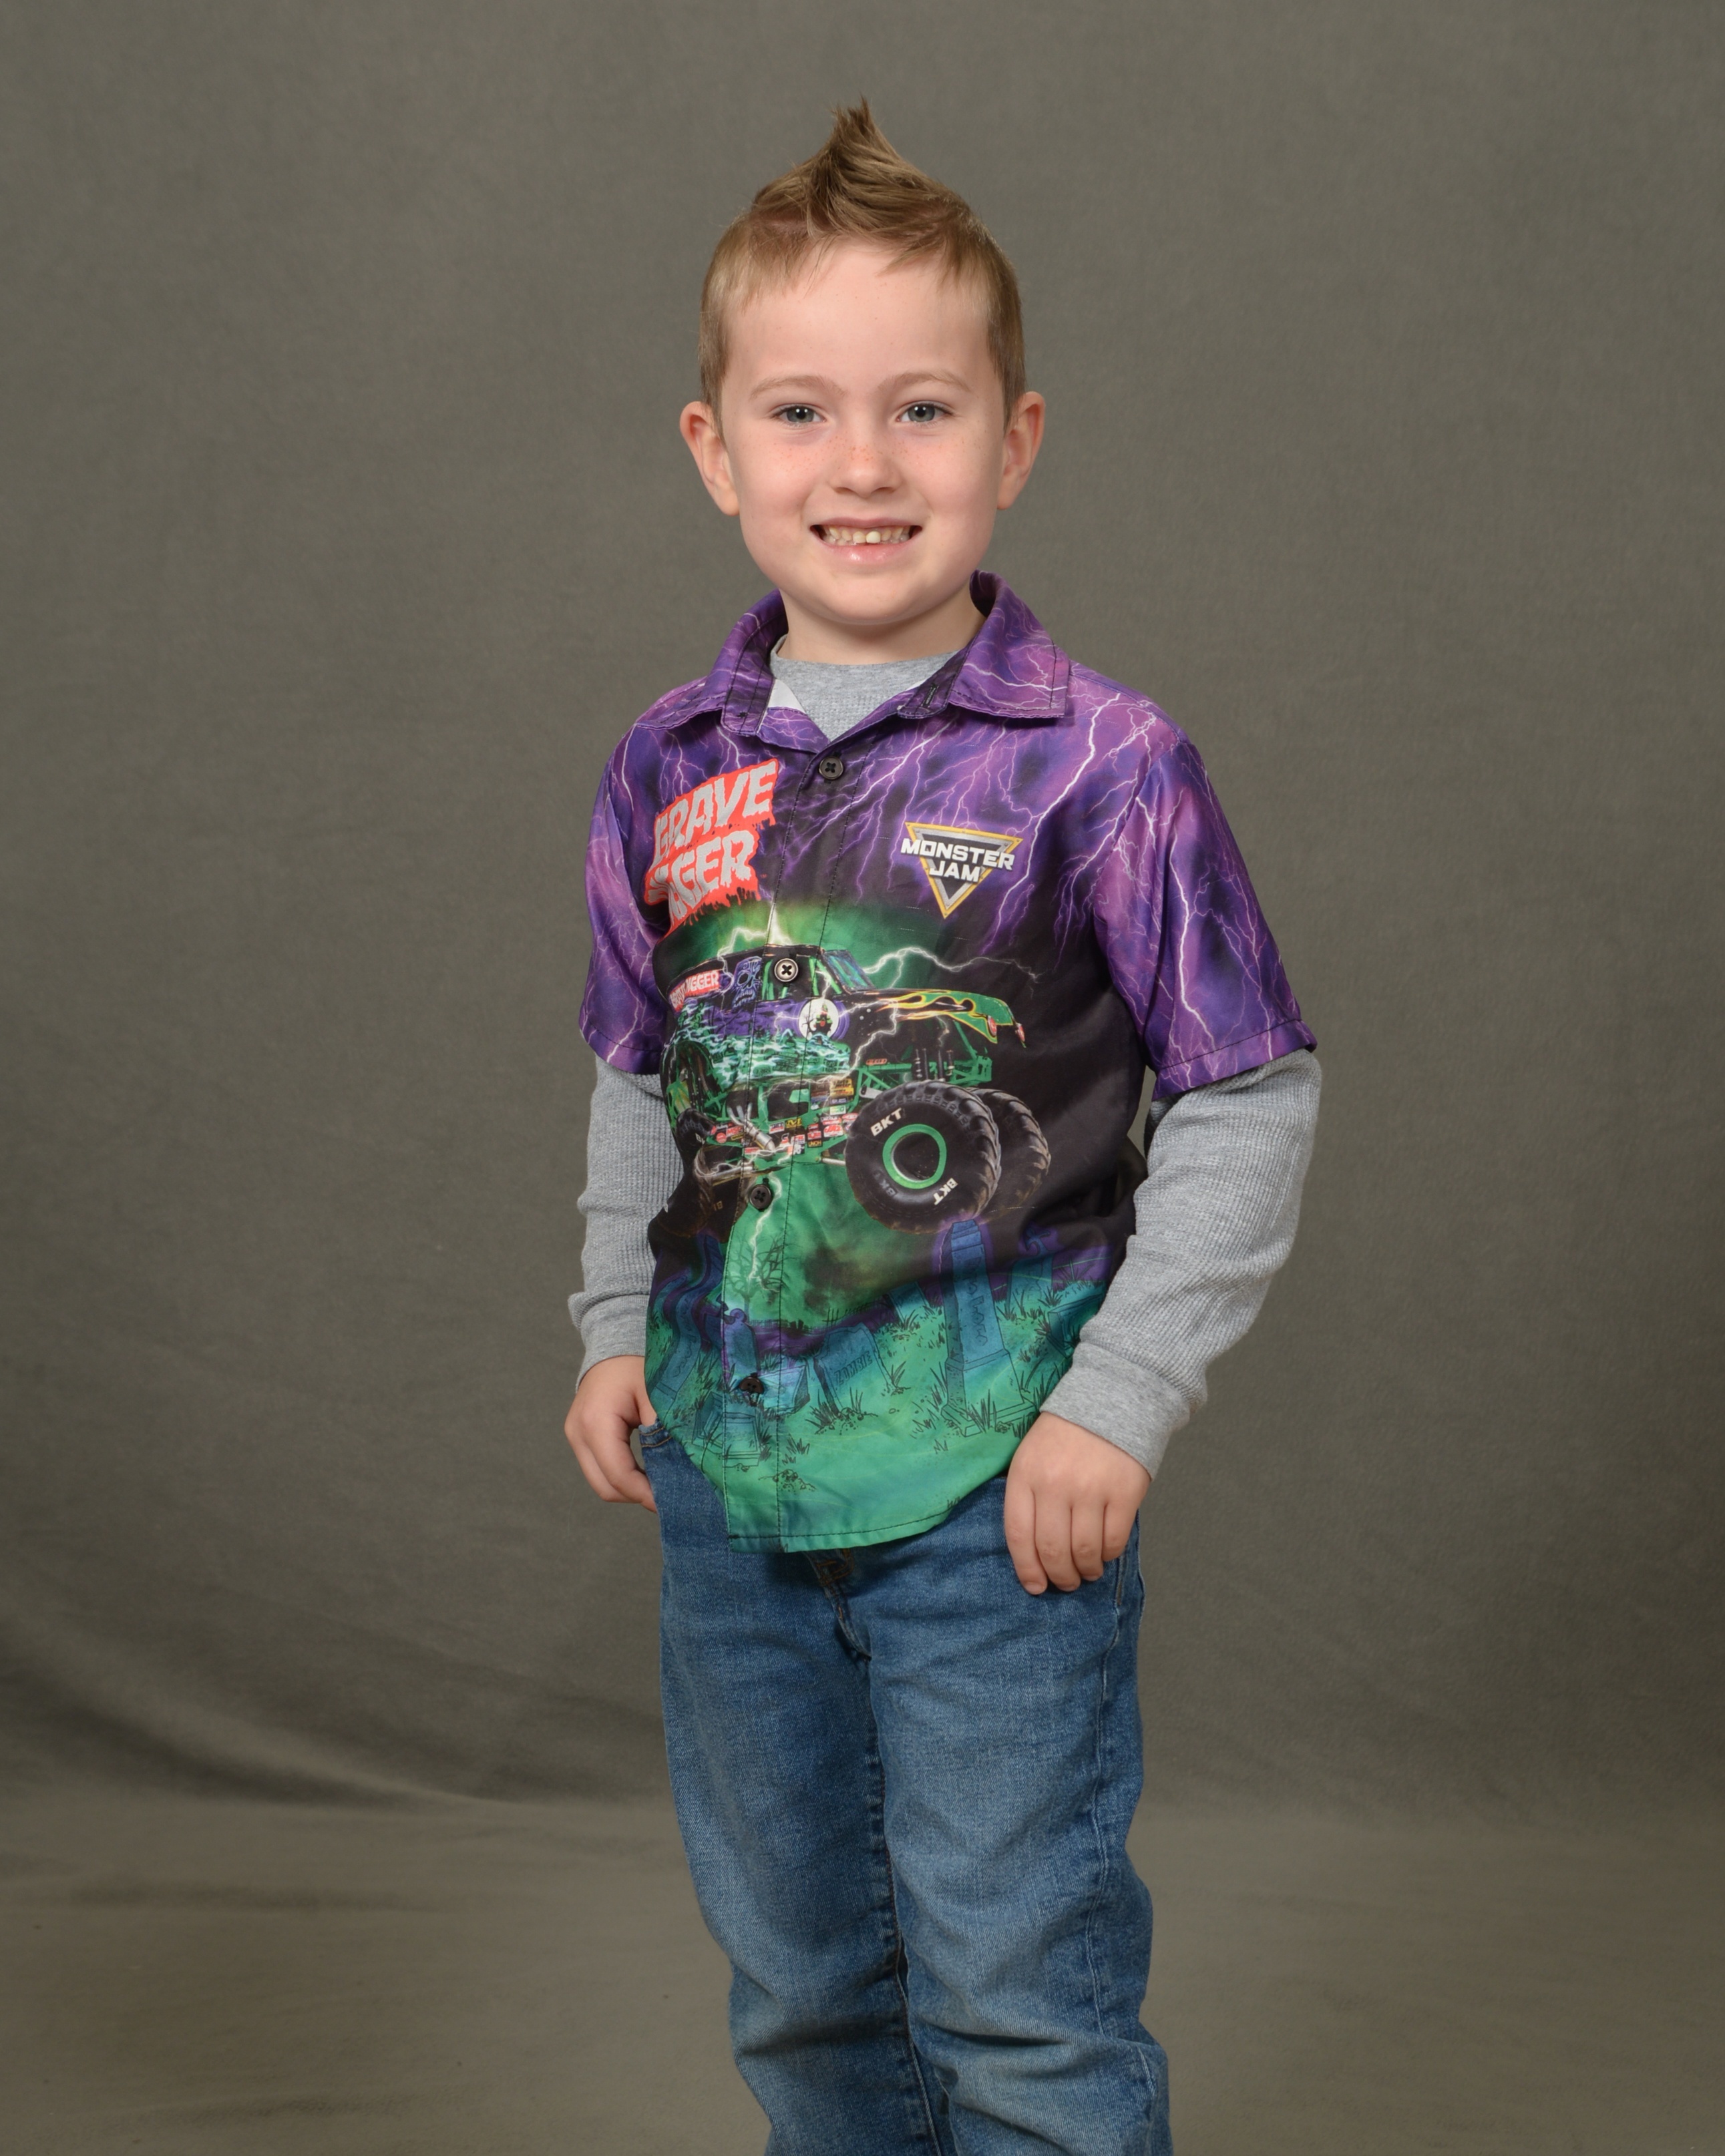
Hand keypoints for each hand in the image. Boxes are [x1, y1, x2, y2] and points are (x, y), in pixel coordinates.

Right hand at [564, 1355, 658, 1512]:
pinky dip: (624, 1476)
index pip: (619, 1475)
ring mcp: (575, 1437)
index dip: (646, 1494)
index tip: (673, 1502)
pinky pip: (601, 1469)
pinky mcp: (580, 1438)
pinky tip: (648, 1473)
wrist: (614, 1346)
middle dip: (637, 1495)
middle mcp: (578, 1433)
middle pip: (606, 1487)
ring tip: (662, 1484)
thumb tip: (675, 1475)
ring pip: (602, 1482)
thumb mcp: (656, 1395)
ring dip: (631, 1488)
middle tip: (670, 1496)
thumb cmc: (638, 1365)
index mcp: (596, 1422)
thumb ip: (662, 1433)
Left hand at [1003, 1411, 1149, 1594]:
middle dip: (1058, 1576)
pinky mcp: (1124, 1493)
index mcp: (1025, 1474)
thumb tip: (1031, 1552)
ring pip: (1083, 1550)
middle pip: (1052, 1549)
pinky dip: (1108, 1555)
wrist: (1113, 1396)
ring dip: (1085, 1570)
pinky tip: (1105, 1553)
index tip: (1034, 1586)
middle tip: (1065, 1583)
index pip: (1018, 1535)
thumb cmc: (1066, 1434)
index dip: (1026, 1568)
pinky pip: (1113, 1540)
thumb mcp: (1031, 1455)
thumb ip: (1027, 1496)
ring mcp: (1091, 1489)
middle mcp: (1056, 1484)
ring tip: (1087, 1572)